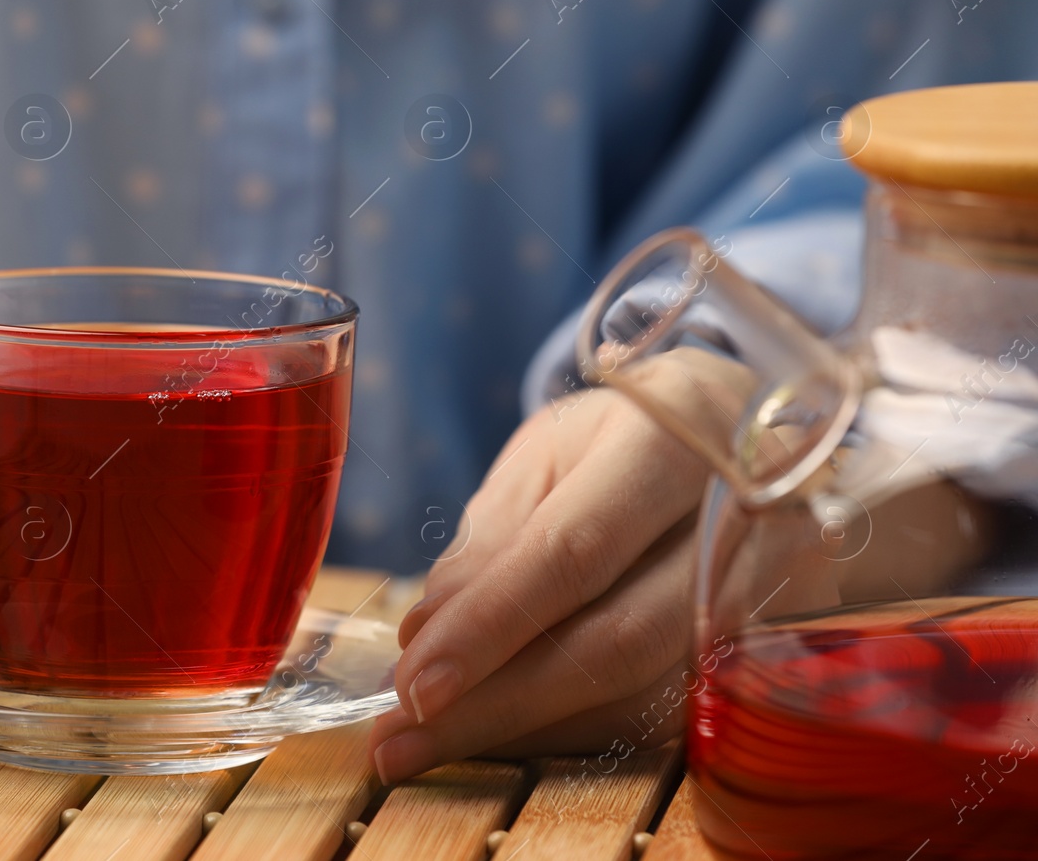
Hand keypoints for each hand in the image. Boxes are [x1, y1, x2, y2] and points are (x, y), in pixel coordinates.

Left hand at [371, 355, 730, 782]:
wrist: (756, 438)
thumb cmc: (632, 438)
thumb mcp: (552, 451)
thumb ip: (492, 536)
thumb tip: (428, 632)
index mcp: (677, 434)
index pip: (576, 550)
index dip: (491, 625)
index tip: (414, 684)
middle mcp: (746, 519)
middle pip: (616, 641)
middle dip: (497, 703)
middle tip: (401, 740)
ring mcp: (774, 594)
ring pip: (639, 694)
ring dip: (522, 730)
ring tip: (426, 741)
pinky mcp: (768, 654)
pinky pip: (659, 716)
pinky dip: (567, 730)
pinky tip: (500, 731)